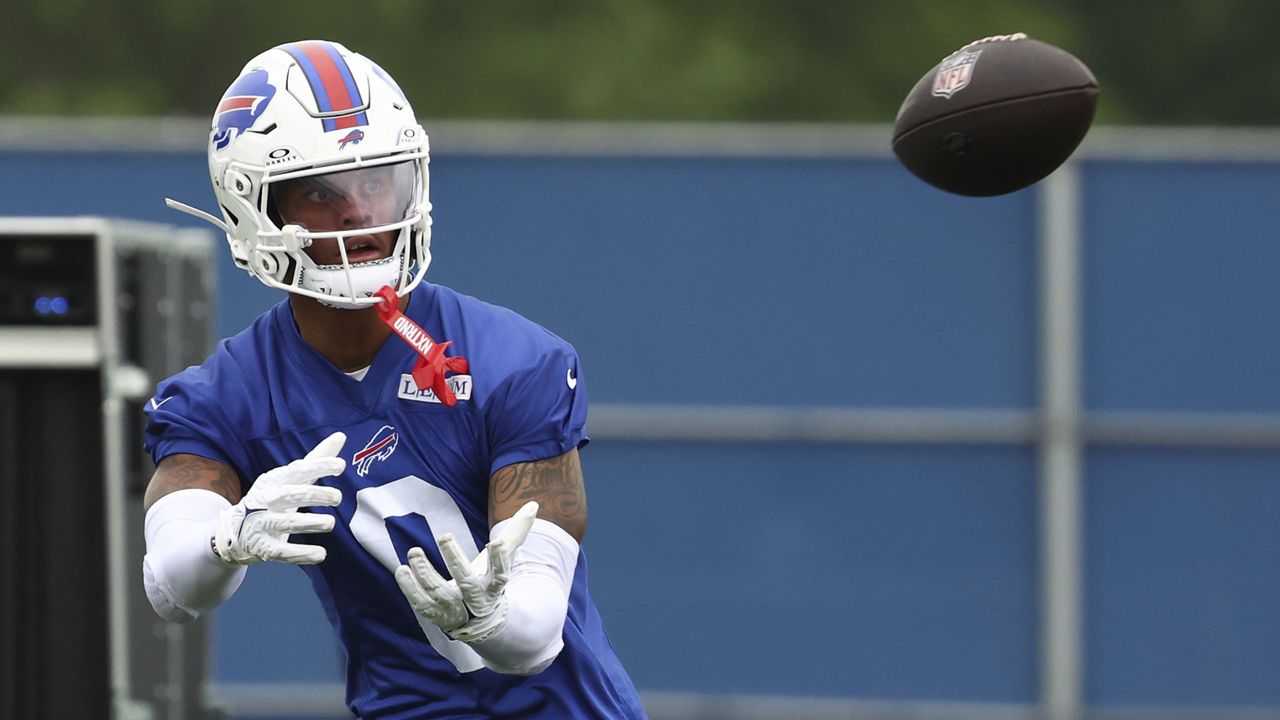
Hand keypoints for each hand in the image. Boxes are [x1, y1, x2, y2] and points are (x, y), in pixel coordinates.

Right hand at [212, 432, 345, 564]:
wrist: (230, 532)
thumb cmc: (270, 500)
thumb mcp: (289, 479)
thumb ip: (315, 461)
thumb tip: (341, 436)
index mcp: (273, 481)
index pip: (297, 470)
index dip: (318, 466)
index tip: (341, 465)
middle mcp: (264, 500)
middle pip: (290, 495)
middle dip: (314, 495)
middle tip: (338, 497)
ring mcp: (260, 524)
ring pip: (285, 523)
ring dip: (309, 523)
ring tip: (330, 523)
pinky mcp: (261, 547)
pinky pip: (281, 551)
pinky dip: (301, 554)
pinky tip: (321, 554)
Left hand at [395, 501, 537, 640]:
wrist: (483, 623)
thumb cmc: (491, 582)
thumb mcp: (504, 559)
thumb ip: (517, 532)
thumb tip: (534, 504)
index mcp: (495, 588)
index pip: (501, 575)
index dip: (500, 560)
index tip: (496, 542)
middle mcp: (476, 602)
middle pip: (466, 583)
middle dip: (455, 560)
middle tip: (445, 535)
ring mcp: (456, 611)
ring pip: (440, 595)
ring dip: (425, 573)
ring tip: (413, 552)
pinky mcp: (437, 616)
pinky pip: (422, 604)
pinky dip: (410, 589)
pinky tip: (402, 569)